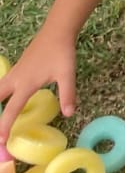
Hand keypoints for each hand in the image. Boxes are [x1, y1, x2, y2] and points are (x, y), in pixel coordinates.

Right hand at [0, 25, 77, 142]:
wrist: (57, 31)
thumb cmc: (62, 53)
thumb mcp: (67, 74)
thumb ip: (67, 94)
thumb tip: (69, 114)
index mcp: (25, 84)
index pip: (11, 110)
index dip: (4, 126)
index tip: (1, 141)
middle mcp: (15, 79)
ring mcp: (15, 72)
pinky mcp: (18, 68)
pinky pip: (3, 84)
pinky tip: (3, 98)